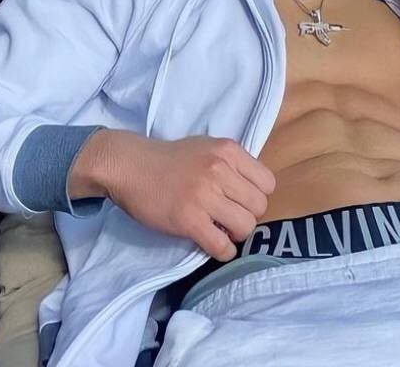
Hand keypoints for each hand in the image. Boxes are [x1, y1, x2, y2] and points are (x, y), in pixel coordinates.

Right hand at [70, 130, 275, 260]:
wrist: (130, 166)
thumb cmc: (171, 159)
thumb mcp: (208, 147)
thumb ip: (233, 164)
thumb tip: (254, 190)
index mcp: (229, 151)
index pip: (268, 183)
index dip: (257, 195)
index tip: (242, 200)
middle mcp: (220, 170)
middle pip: (259, 206)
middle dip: (248, 215)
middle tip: (231, 217)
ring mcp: (204, 195)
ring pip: (246, 226)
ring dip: (236, 234)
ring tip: (223, 230)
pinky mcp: (188, 220)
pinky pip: (222, 245)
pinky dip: (223, 251)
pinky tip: (216, 245)